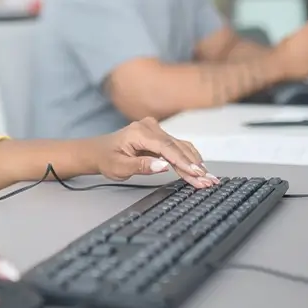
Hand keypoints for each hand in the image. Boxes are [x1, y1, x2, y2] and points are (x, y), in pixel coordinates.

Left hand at [87, 117, 218, 187]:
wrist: (98, 151)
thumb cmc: (106, 158)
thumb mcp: (119, 167)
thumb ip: (141, 166)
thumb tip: (163, 166)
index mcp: (140, 132)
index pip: (167, 147)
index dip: (183, 161)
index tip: (196, 173)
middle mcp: (150, 127)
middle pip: (177, 147)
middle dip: (194, 166)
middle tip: (208, 180)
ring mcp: (156, 131)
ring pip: (181, 147)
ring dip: (194, 163)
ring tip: (207, 178)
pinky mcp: (160, 138)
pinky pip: (177, 148)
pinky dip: (188, 160)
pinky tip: (199, 170)